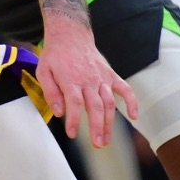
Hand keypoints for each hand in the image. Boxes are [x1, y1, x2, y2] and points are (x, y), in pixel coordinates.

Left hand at [37, 21, 137, 147]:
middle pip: (95, 106)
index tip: (72, 134)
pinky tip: (135, 116)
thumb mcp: (44, 71)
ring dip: (109, 123)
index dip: (74, 120)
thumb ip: (50, 92)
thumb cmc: (55, 55)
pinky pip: (125, 88)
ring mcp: (102, 78)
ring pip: (109, 103)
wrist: (70, 34)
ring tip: (106, 140)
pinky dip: (132, 101)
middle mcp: (89, 80)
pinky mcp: (110, 74)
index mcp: (71, 79)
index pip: (75, 104)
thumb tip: (59, 112)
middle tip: (97, 144)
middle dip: (97, 127)